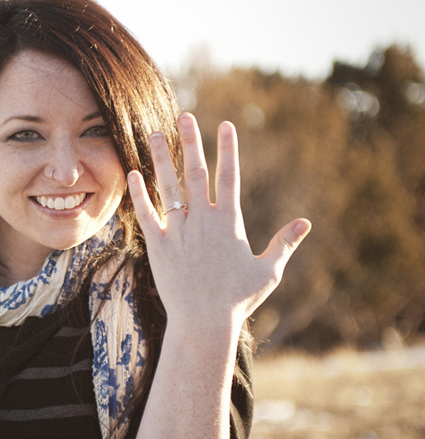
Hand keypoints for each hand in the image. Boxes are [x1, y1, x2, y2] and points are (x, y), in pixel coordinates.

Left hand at [126, 113, 310, 335]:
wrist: (204, 322)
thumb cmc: (238, 300)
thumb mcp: (268, 271)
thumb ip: (283, 243)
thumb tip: (305, 224)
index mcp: (229, 222)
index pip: (229, 177)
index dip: (227, 149)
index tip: (225, 125)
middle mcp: (203, 220)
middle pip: (197, 173)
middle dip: (191, 142)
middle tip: (185, 116)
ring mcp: (179, 231)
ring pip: (169, 187)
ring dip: (162, 158)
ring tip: (155, 133)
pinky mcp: (158, 245)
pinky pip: (147, 214)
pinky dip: (140, 193)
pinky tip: (133, 172)